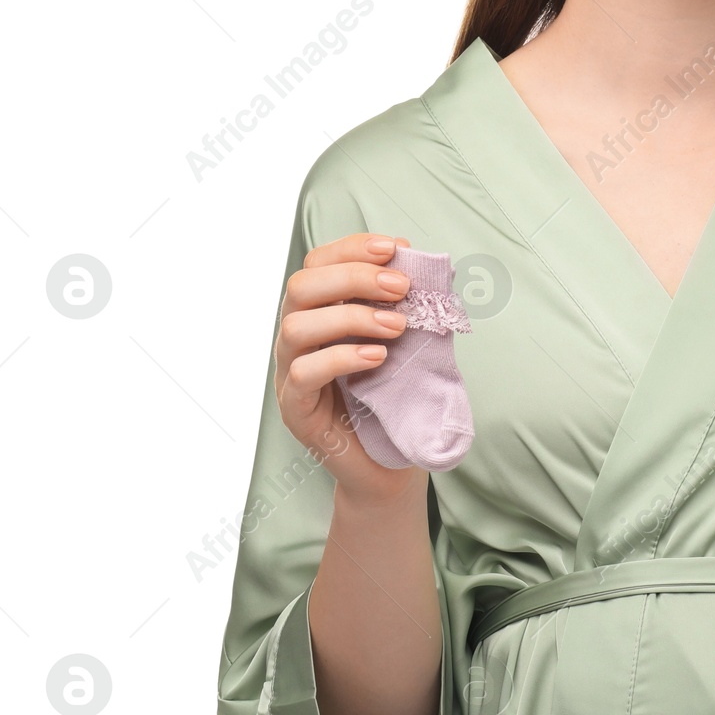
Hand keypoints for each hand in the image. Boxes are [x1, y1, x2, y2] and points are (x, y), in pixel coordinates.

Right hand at [274, 232, 424, 504]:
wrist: (391, 467)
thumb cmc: (396, 402)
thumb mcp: (406, 346)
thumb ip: (406, 309)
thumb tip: (425, 267)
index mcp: (319, 316)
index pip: (317, 265)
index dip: (351, 249)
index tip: (395, 248)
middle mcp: (297, 340)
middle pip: (301, 287)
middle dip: (353, 277)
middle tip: (400, 287)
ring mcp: (289, 374)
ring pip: (296, 326)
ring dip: (351, 317)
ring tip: (397, 326)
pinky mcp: (295, 410)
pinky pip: (303, 373)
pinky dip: (341, 358)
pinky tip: (378, 358)